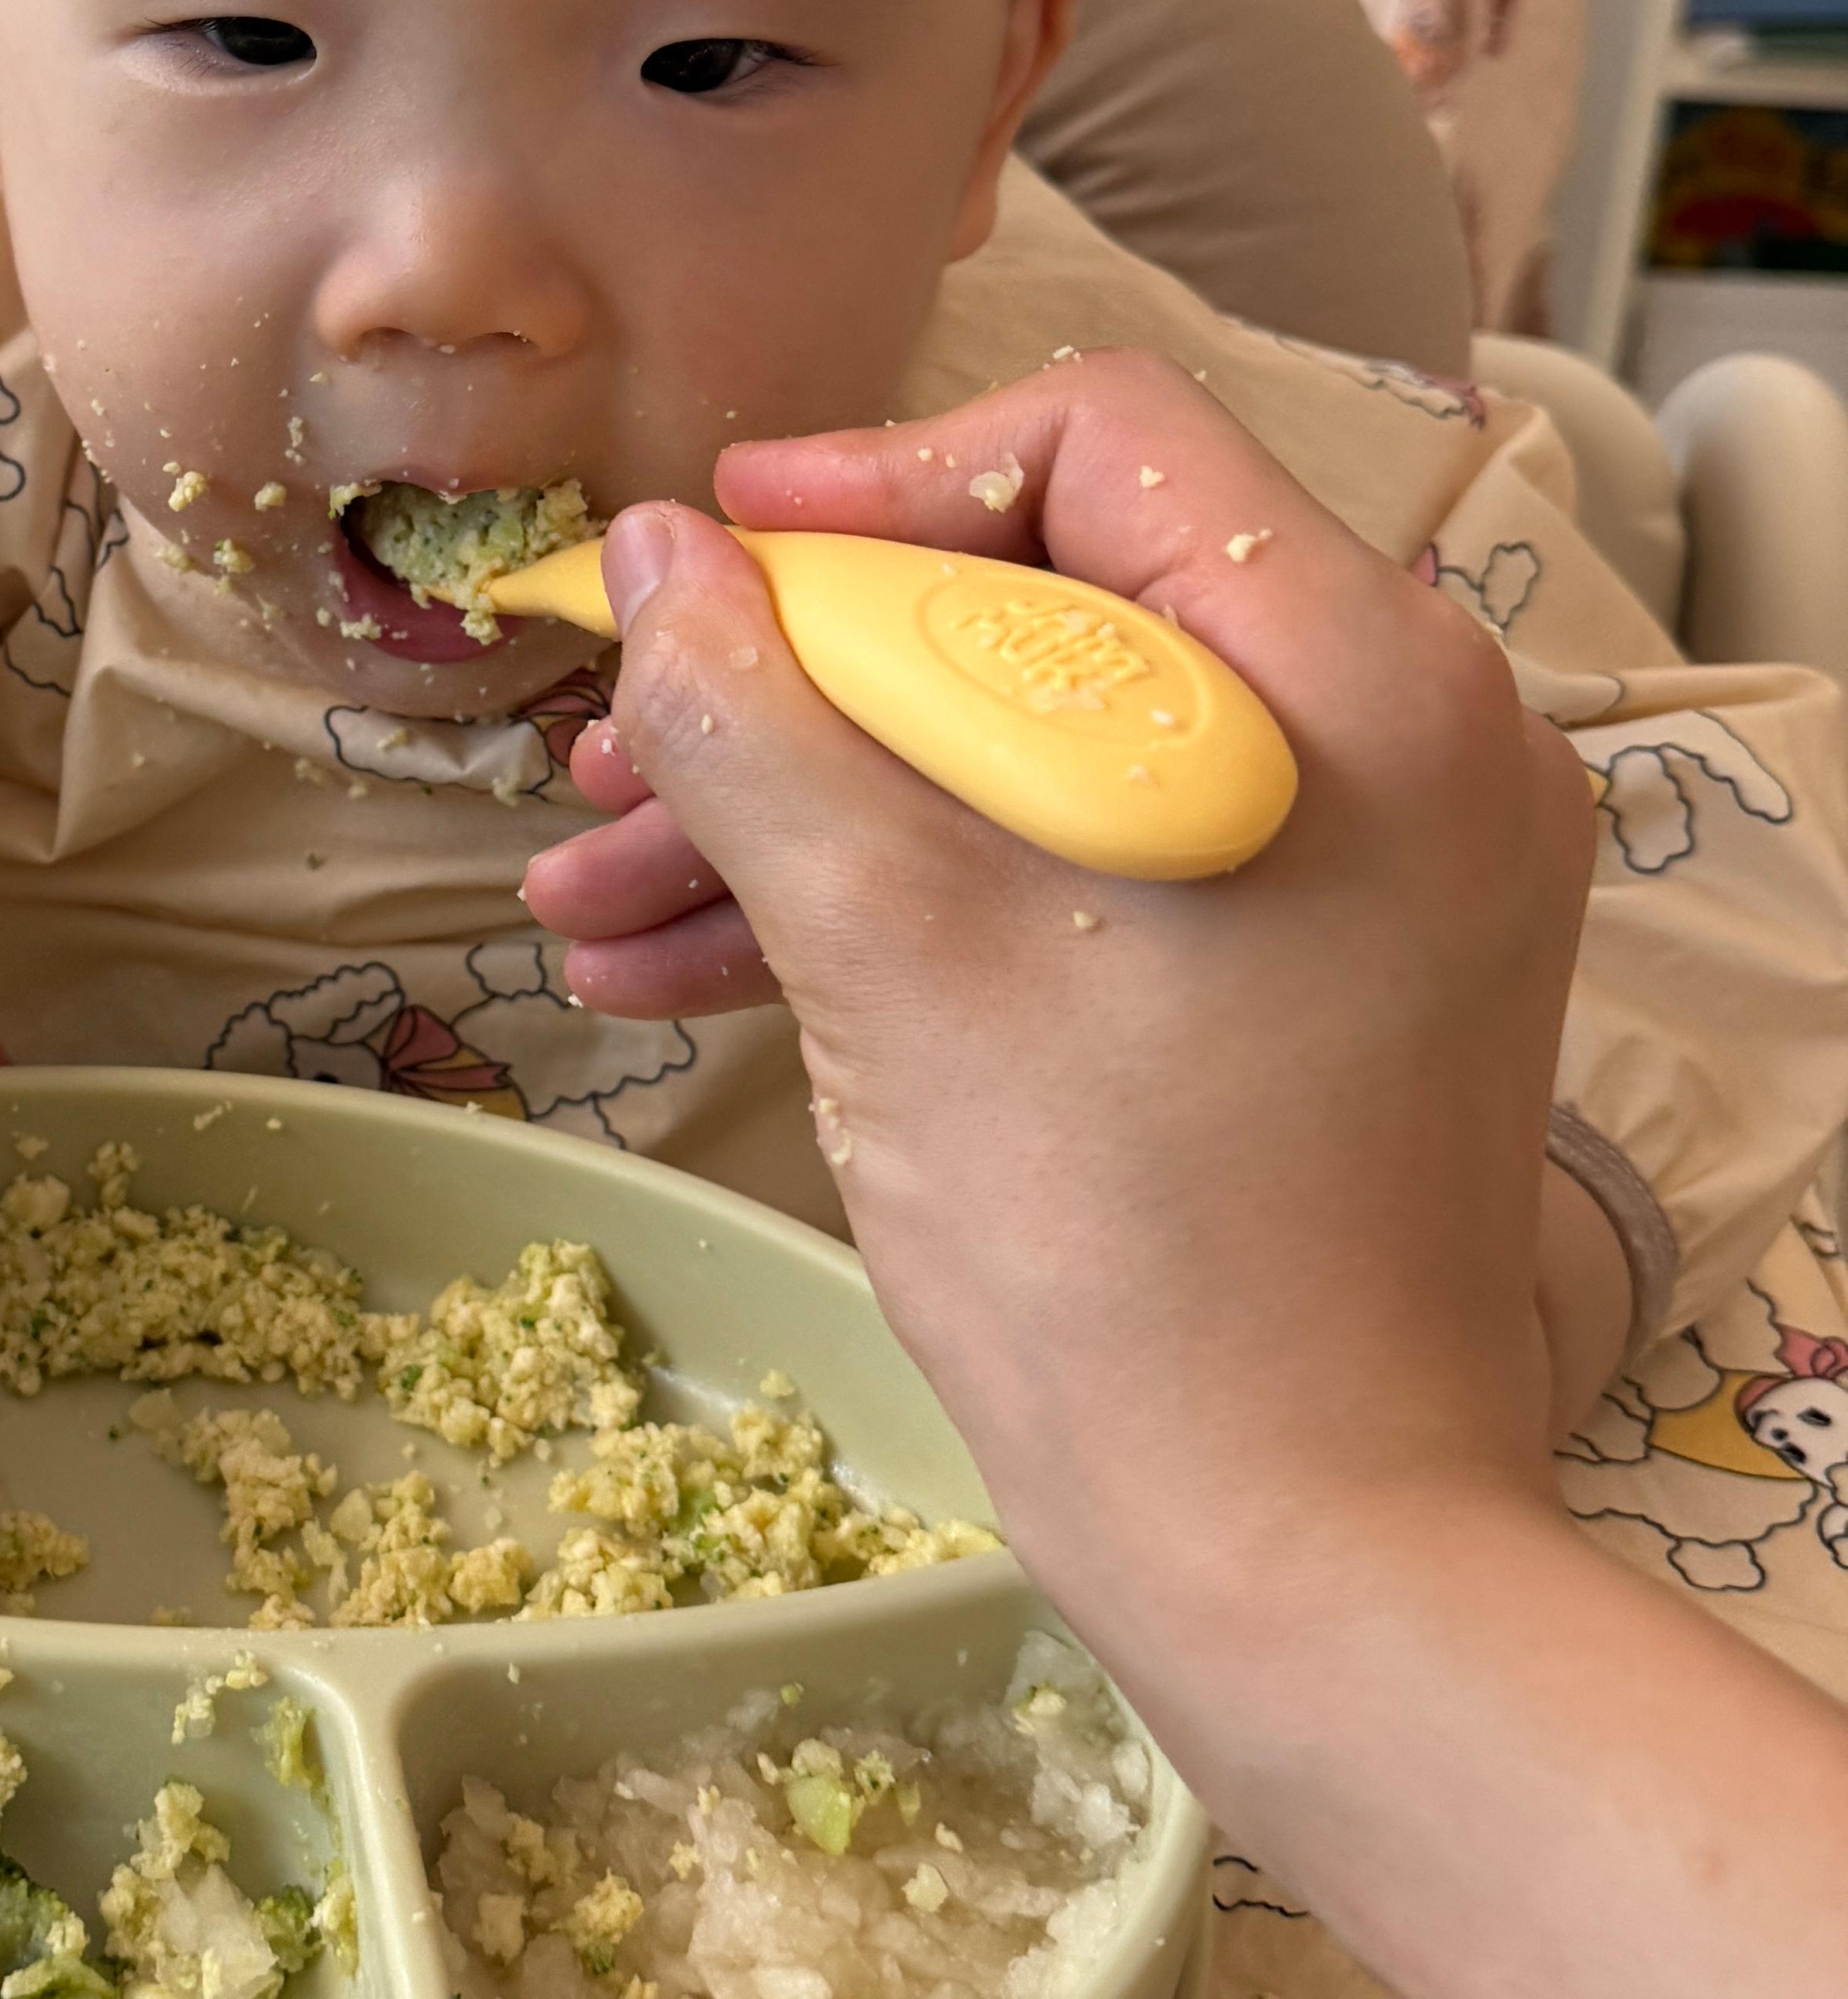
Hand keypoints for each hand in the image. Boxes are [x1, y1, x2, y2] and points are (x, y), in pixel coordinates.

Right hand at [520, 352, 1599, 1636]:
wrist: (1307, 1556)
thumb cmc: (1127, 1250)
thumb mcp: (891, 943)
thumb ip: (757, 714)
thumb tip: (650, 553)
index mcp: (1356, 678)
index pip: (1102, 441)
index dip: (874, 483)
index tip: (708, 564)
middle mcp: (1402, 742)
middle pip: (1050, 600)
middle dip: (801, 685)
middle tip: (614, 759)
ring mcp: (1369, 873)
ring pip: (1042, 754)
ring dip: (814, 810)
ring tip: (596, 897)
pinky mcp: (1317, 984)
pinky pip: (1089, 872)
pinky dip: (915, 902)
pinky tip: (695, 971)